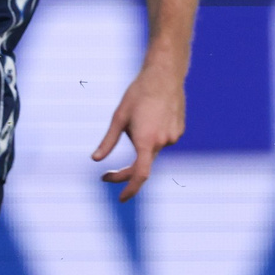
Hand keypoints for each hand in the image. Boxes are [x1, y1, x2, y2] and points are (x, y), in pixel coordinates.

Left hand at [96, 63, 185, 201]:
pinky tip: (150, 117)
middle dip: (125, 171)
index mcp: (145, 141)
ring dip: (140, 145)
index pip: (140, 174)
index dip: (130, 189)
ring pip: (151, 151)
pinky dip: (152, 137)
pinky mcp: (178, 131)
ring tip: (137, 118)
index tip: (121, 198)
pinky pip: (162, 141)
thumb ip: (108, 142)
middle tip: (106, 173)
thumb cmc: (138, 94)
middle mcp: (162, 142)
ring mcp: (173, 137)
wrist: (165, 76)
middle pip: (142, 165)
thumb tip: (96, 160)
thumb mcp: (118, 117)